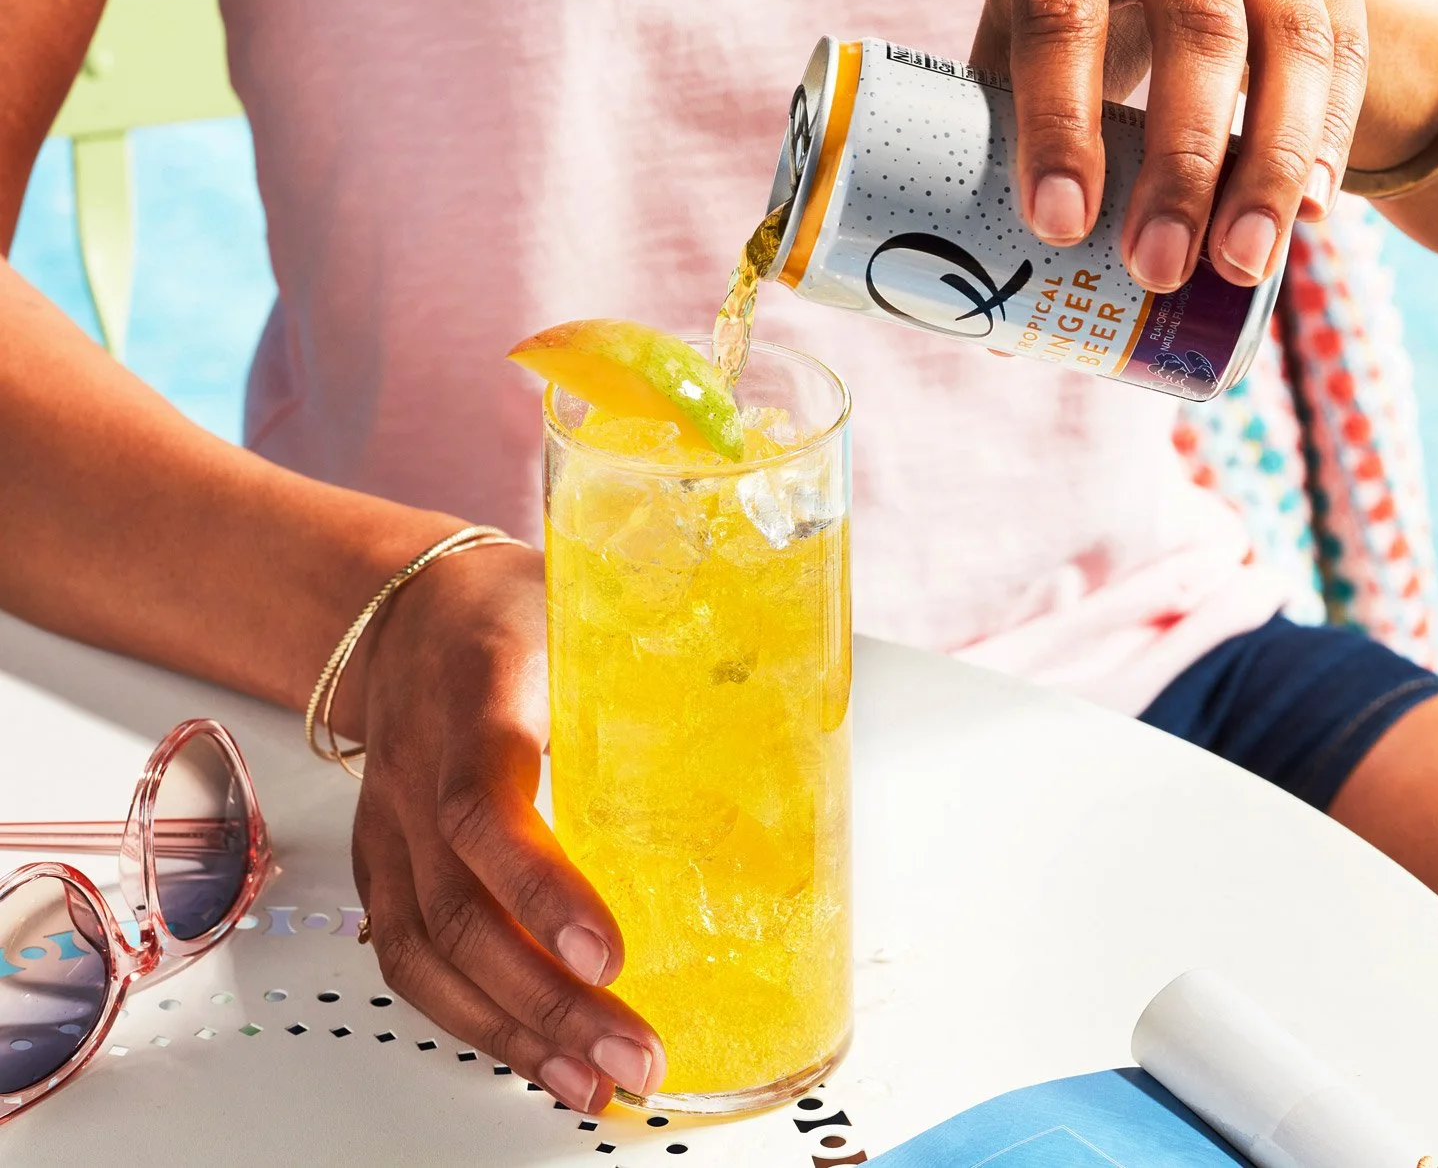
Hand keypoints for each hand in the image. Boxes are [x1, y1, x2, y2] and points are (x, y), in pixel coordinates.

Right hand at [344, 541, 665, 1111]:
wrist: (407, 614)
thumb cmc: (515, 613)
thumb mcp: (589, 611)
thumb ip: (671, 662)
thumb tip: (796, 702)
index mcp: (476, 701)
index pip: (484, 809)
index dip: (542, 889)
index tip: (613, 951)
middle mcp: (415, 776)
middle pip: (461, 911)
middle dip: (550, 999)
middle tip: (636, 1051)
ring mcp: (388, 830)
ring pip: (429, 954)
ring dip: (515, 1033)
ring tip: (596, 1084)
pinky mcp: (384, 870)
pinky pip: (414, 961)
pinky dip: (477, 1022)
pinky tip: (540, 1061)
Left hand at [972, 0, 1368, 291]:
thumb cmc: (1074, 21)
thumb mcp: (1021, 51)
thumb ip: (1002, 156)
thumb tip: (997, 329)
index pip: (1061, 18)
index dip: (1060, 125)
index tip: (1060, 228)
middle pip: (1195, 27)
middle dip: (1180, 163)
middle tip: (1158, 272)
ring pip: (1287, 40)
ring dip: (1270, 164)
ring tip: (1242, 266)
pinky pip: (1345, 53)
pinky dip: (1332, 139)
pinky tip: (1312, 214)